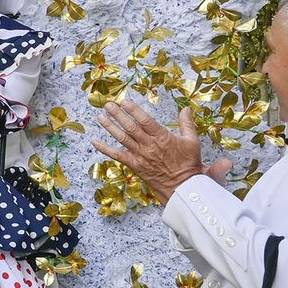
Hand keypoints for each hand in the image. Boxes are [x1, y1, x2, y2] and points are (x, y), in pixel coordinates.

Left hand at [92, 100, 231, 202]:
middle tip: (108, 105)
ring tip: (100, 117)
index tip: (124, 102)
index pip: (145, 120)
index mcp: (163, 137)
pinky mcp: (135, 165)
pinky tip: (95, 141)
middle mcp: (149, 145)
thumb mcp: (192, 141)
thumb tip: (186, 109)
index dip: (134, 110)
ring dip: (110, 127)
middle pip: (131, 127)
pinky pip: (117, 156)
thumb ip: (187, 123)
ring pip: (122, 138)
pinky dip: (105, 149)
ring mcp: (141, 155)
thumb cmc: (188, 163)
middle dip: (118, 115)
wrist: (182, 186)